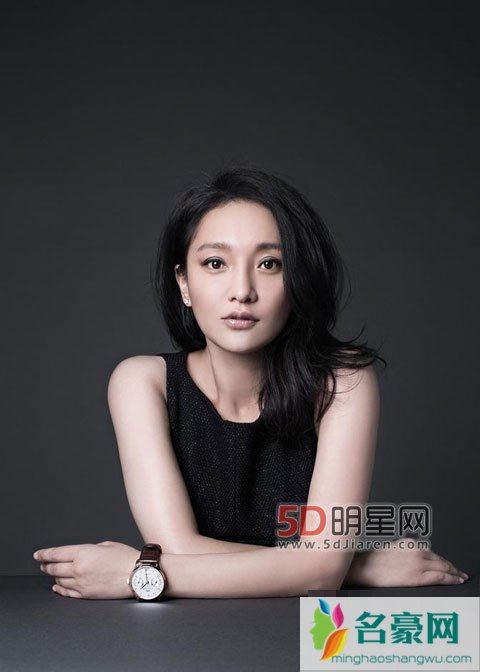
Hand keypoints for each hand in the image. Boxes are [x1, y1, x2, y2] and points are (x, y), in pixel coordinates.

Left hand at [32, 541, 139, 598]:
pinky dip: (60, 589)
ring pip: (60, 580)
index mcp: (83, 553)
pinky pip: (68, 593)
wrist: (138, 575)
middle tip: (42, 564)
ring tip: (52, 573)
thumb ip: (89, 550)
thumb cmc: (125, 557)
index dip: (45, 554)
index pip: (57, 554)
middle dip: (46, 566)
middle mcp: (79, 569)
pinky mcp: (87, 594)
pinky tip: (57, 587)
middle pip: (55, 568)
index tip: (38, 555)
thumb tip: (81, 555)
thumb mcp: (106, 545)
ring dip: (54, 576)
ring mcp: (82, 583)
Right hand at [346, 544, 468, 587]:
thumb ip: (405, 553)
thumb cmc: (372, 561)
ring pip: (444, 567)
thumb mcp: (391, 550)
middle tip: (460, 572)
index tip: (450, 565)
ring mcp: (417, 563)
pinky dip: (452, 579)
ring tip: (460, 577)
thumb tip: (414, 561)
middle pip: (440, 559)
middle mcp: (416, 550)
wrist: (362, 567)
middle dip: (452, 567)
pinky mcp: (417, 576)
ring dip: (454, 572)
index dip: (444, 560)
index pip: (432, 553)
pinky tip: (457, 581)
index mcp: (409, 543)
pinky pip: (440, 577)